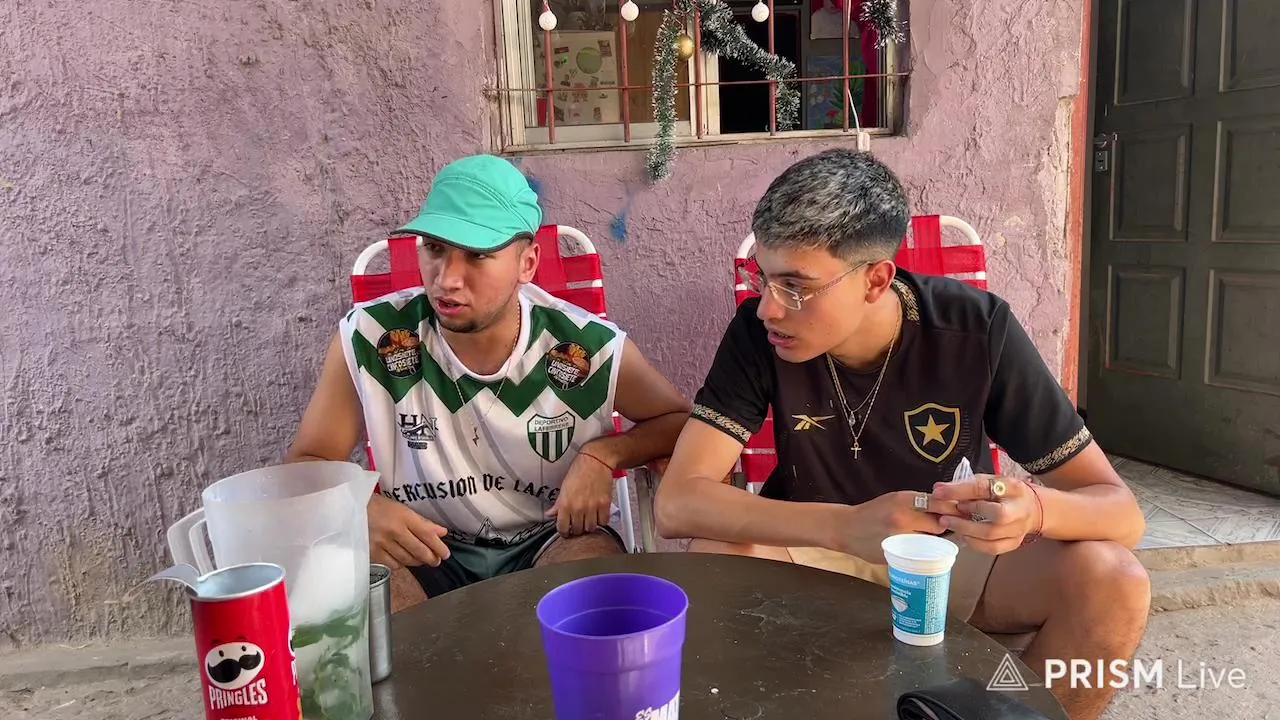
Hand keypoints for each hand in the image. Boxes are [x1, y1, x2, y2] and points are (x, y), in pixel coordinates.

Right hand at [367, 493, 450, 568]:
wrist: (349, 510)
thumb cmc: (377, 507)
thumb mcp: (401, 509)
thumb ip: (422, 522)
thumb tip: (441, 532)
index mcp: (403, 516)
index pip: (426, 534)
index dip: (438, 546)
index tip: (445, 554)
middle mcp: (394, 531)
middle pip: (418, 550)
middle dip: (431, 558)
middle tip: (436, 561)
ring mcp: (382, 543)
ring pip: (407, 559)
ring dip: (417, 562)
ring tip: (421, 560)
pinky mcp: (372, 553)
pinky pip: (392, 564)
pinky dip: (400, 564)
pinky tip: (403, 560)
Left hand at [546, 449, 614, 536]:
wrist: (596, 460)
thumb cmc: (580, 470)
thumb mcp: (564, 487)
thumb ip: (558, 504)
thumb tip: (551, 514)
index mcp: (566, 504)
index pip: (563, 528)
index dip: (564, 531)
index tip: (566, 530)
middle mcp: (579, 507)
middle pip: (578, 530)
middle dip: (577, 528)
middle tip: (577, 522)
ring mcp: (593, 507)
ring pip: (591, 528)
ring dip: (589, 525)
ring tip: (587, 518)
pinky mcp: (605, 505)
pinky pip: (603, 521)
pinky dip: (601, 520)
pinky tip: (597, 514)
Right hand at [834, 490, 964, 559]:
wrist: (847, 528)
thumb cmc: (873, 512)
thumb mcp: (894, 499)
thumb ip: (918, 502)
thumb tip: (948, 507)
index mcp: (903, 499)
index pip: (939, 503)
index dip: (953, 509)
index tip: (960, 513)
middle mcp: (903, 518)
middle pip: (940, 524)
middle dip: (945, 526)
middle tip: (945, 528)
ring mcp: (900, 537)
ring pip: (932, 541)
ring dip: (935, 541)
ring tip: (931, 539)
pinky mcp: (897, 553)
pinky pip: (920, 553)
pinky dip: (924, 551)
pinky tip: (921, 549)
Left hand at [929, 474, 1042, 554]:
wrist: (1035, 509)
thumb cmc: (1007, 492)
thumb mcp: (992, 480)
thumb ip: (969, 484)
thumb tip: (940, 489)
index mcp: (1013, 487)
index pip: (985, 488)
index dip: (959, 491)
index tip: (939, 492)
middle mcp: (1019, 509)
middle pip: (997, 515)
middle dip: (968, 515)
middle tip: (945, 516)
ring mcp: (1019, 528)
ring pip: (993, 535)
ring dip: (966, 531)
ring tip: (950, 524)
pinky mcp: (1015, 542)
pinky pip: (993, 548)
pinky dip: (975, 544)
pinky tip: (964, 536)